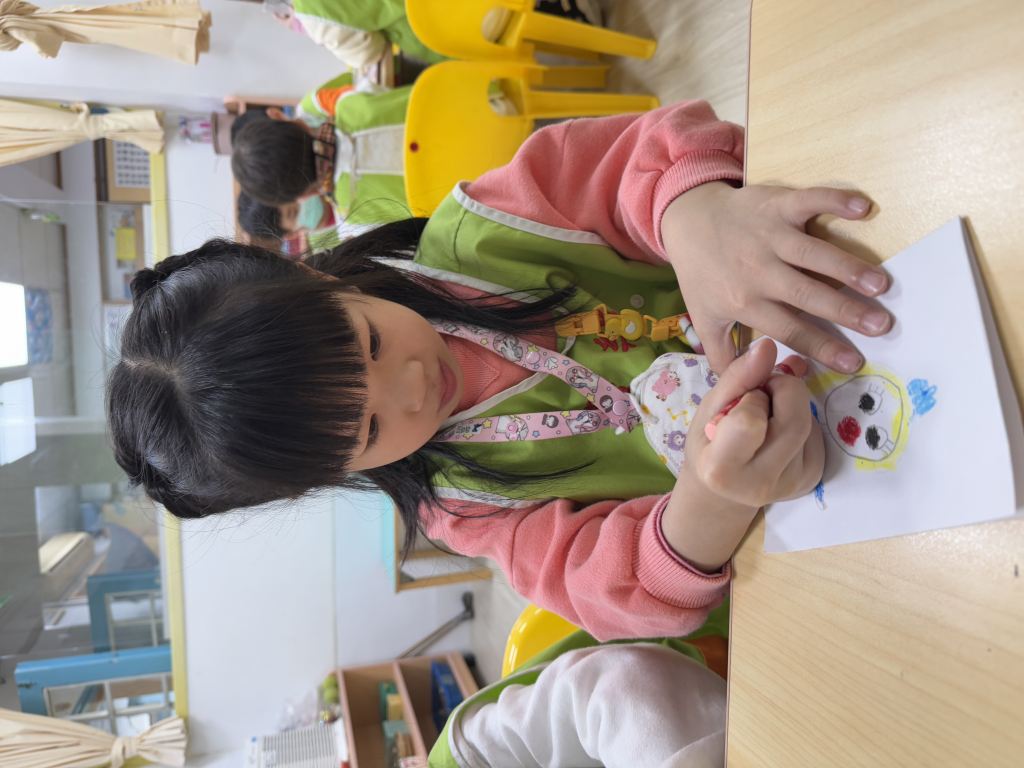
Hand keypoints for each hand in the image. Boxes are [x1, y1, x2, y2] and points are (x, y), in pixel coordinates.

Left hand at [661, 182, 891, 373]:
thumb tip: (745, 388)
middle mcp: (759, 270)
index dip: (821, 346)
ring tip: (881, 284)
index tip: (854, 362)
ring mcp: (769, 235)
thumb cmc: (702, 273)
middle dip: (845, 311)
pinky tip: (864, 209)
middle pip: (806, 294)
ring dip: (848, 267)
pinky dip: (835, 200)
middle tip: (882, 325)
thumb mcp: (705, 318)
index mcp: (745, 301)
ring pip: (813, 253)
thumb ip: (723, 354)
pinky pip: (808, 201)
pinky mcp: (776, 204)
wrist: (687, 221)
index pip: (789, 329)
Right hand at [684, 340, 824, 507]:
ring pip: (808, 422)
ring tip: (768, 415)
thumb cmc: (709, 444)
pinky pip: (816, 433)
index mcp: (723, 468)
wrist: (722, 492)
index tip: (741, 400)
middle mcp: (762, 482)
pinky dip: (798, 420)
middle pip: (795, 420)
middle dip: (782, 391)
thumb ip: (737, 377)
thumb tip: (768, 345)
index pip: (750, 421)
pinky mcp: (813, 478)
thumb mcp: (710, 408)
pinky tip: (779, 430)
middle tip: (762, 395)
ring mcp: (792, 483)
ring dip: (791, 405)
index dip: (751, 397)